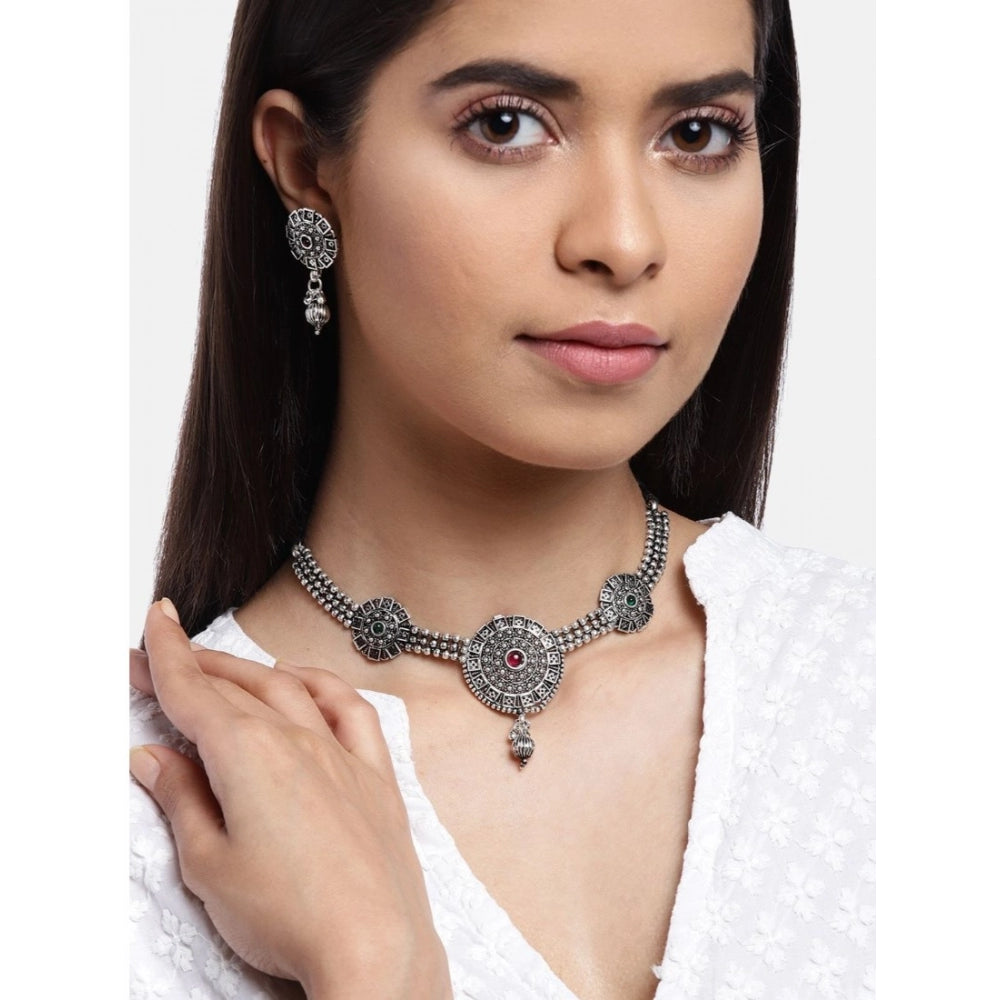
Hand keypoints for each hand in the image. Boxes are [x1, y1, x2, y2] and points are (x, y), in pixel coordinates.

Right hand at [130, 599, 451, 999]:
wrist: (373, 946)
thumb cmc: (289, 915)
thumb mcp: (209, 863)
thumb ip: (181, 799)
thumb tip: (154, 758)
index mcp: (249, 755)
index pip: (196, 692)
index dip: (167, 656)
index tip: (155, 624)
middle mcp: (298, 740)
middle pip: (238, 687)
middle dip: (198, 665)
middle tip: (166, 656)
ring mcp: (342, 754)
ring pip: (290, 689)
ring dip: (252, 671)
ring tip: (226, 667)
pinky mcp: (375, 776)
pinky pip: (351, 711)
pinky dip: (324, 686)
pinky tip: (307, 683)